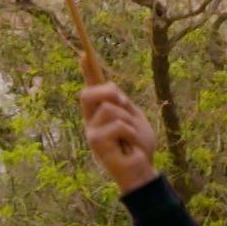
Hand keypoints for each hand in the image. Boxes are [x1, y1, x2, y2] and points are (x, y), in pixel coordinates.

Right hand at [78, 52, 159, 194]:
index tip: (85, 53)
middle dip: (110, 93)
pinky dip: (131, 134)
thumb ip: (122, 105)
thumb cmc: (138, 147)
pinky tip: (129, 148)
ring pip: (111, 109)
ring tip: (131, 139)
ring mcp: (91, 131)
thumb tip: (111, 89)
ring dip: (129, 122)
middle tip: (124, 106)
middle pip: (90, 93)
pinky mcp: (96, 142)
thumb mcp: (134, 119)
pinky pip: (118, 125)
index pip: (91, 88)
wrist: (142, 171)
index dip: (87, 71)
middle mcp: (91, 120)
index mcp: (99, 113)